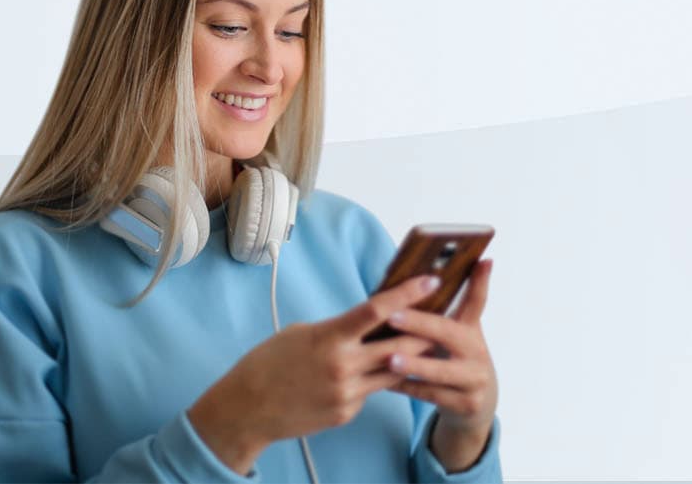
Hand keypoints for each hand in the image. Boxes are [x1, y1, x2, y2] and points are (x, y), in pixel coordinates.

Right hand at [188, 275, 439, 472]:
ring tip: (427, 343)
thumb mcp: (302, 333)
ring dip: (411, 357)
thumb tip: (370, 321)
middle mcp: (342, 366)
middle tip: (445, 316)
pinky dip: (377, 380)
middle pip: (400, 345)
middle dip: (425, 331)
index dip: (409, 293)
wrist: (246, 409)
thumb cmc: (269, 364)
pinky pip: (372, 392)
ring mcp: (347, 392)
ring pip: (394, 371)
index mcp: (329, 337)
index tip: (432, 280)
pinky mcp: (346, 412)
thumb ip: (339, 328)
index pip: (378, 309)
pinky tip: (377, 373)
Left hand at [384, 259, 498, 467]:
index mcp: (472, 329)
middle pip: (449, 333)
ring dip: (413, 364)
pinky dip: (407, 388)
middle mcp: (477, 352)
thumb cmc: (456, 357)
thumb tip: (442, 270)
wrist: (477, 403)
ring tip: (390, 359)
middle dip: (419, 324)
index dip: (479, 281)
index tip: (474, 262)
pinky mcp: (466, 404)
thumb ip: (451, 306)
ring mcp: (474, 379)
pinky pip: (430, 396)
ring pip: (440, 372)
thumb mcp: (459, 331)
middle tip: (393, 316)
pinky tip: (385, 383)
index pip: (477, 299)